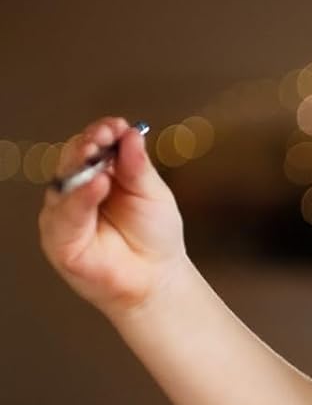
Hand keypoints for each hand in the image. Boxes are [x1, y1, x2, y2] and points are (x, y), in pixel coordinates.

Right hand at [37, 116, 188, 318]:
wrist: (158, 279)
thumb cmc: (154, 238)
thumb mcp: (153, 194)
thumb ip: (139, 166)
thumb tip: (131, 133)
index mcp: (98, 175)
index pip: (91, 145)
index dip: (101, 133)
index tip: (118, 126)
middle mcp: (77, 192)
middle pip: (72, 158)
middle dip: (88, 143)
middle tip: (106, 134)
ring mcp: (65, 214)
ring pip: (64, 182)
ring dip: (81, 165)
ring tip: (99, 153)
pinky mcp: (60, 238)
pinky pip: (66, 214)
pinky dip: (80, 197)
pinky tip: (97, 184)